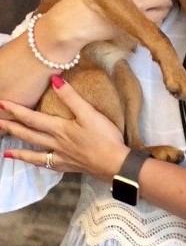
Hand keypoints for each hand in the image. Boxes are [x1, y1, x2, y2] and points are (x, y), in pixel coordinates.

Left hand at [0, 78, 128, 180]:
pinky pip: (46, 165)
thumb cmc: (104, 137)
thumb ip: (71, 97)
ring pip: (34, 153)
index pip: (32, 118)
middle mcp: (56, 143)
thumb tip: (54, 79)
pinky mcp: (67, 166)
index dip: (16, 111)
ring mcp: (60, 156)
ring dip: (19, 151)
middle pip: (29, 135)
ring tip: (6, 151)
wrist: (114, 163)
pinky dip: (37, 163)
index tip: (2, 104)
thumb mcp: (89, 113)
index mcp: (60, 129)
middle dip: (11, 128)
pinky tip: (34, 163)